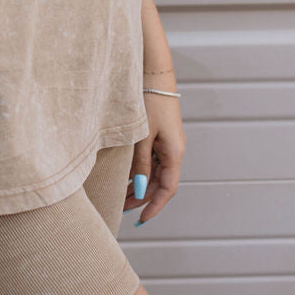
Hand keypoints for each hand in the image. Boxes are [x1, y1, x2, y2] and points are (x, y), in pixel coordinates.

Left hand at [126, 80, 185, 224]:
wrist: (153, 75)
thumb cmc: (149, 101)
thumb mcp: (142, 136)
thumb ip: (141, 164)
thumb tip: (140, 190)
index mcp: (174, 152)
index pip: (168, 189)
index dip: (155, 206)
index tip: (141, 219)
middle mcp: (174, 150)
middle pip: (160, 183)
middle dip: (142, 198)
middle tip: (121, 208)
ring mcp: (167, 143)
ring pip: (155, 173)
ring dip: (140, 185)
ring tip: (120, 196)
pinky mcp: (160, 136)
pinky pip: (152, 160)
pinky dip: (140, 171)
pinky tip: (125, 177)